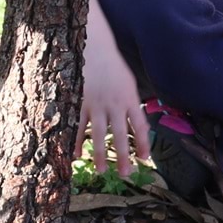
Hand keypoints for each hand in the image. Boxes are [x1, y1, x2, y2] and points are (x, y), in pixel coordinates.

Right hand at [80, 29, 153, 176]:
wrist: (94, 48)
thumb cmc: (115, 67)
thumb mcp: (129, 83)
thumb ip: (132, 105)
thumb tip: (138, 128)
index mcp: (129, 98)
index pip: (139, 125)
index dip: (143, 143)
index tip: (145, 159)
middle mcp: (114, 104)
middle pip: (119, 134)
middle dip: (123, 156)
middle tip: (126, 174)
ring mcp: (96, 104)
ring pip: (98, 134)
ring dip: (101, 154)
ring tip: (102, 170)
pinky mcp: (82, 103)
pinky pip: (80, 125)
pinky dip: (78, 141)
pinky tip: (77, 155)